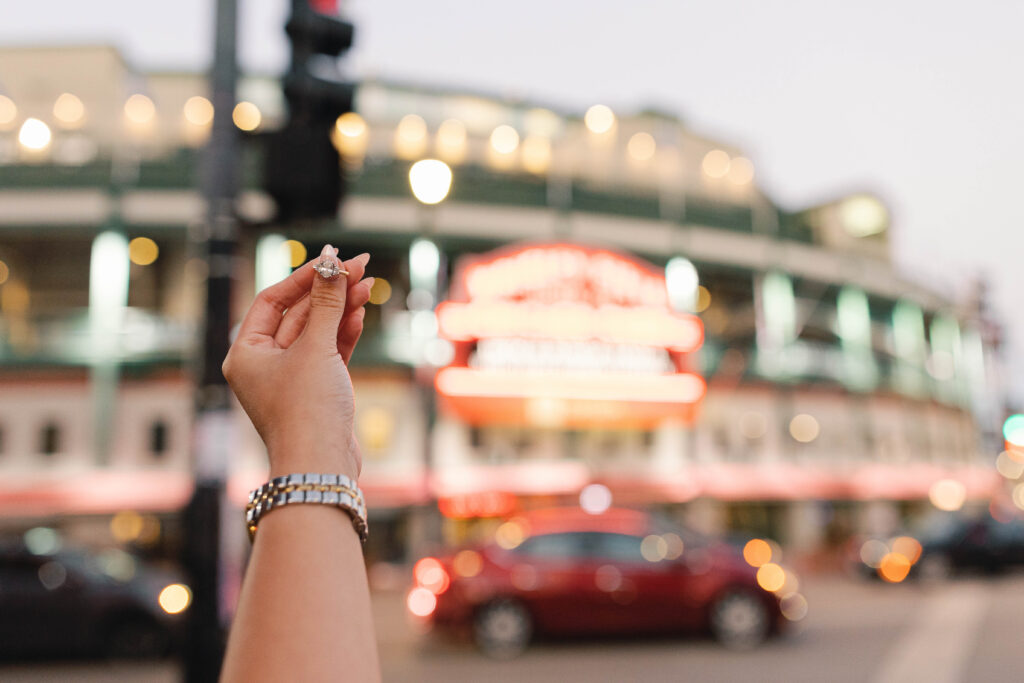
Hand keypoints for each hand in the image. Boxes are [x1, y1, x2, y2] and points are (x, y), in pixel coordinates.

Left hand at [222, 245, 373, 479]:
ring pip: (316, 333)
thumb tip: (332, 264)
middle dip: (330, 291)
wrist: (321, 465)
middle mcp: (263, 364)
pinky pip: (328, 353)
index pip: (273, 299)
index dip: (305, 276)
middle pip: (298, 314)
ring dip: (341, 309)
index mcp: (246, 353)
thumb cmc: (308, 409)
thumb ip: (326, 303)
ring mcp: (290, 379)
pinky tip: (360, 314)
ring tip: (368, 286)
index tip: (334, 259)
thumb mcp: (316, 348)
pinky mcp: (315, 392)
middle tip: (360, 267)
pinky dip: (343, 334)